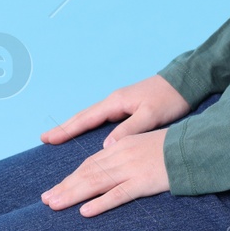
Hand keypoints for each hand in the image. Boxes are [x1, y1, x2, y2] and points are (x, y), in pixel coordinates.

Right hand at [39, 74, 192, 149]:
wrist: (185, 83)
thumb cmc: (169, 99)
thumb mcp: (151, 115)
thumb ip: (129, 130)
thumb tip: (105, 147)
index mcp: (116, 102)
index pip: (86, 118)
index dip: (67, 130)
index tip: (48, 138)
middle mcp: (114, 102)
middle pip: (83, 117)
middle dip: (64, 128)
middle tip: (45, 138)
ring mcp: (120, 104)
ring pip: (91, 118)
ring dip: (74, 127)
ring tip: (58, 137)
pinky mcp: (127, 108)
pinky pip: (101, 119)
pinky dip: (88, 126)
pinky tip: (85, 133)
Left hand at [40, 127, 169, 215]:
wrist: (193, 146)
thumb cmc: (171, 147)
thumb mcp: (142, 145)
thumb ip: (123, 155)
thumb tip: (106, 169)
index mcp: (120, 146)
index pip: (89, 164)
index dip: (70, 177)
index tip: (55, 189)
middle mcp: (121, 156)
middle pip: (87, 173)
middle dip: (65, 187)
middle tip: (46, 200)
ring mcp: (131, 169)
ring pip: (96, 183)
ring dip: (73, 194)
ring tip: (55, 205)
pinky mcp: (143, 182)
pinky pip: (118, 194)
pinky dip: (101, 203)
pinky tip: (86, 211)